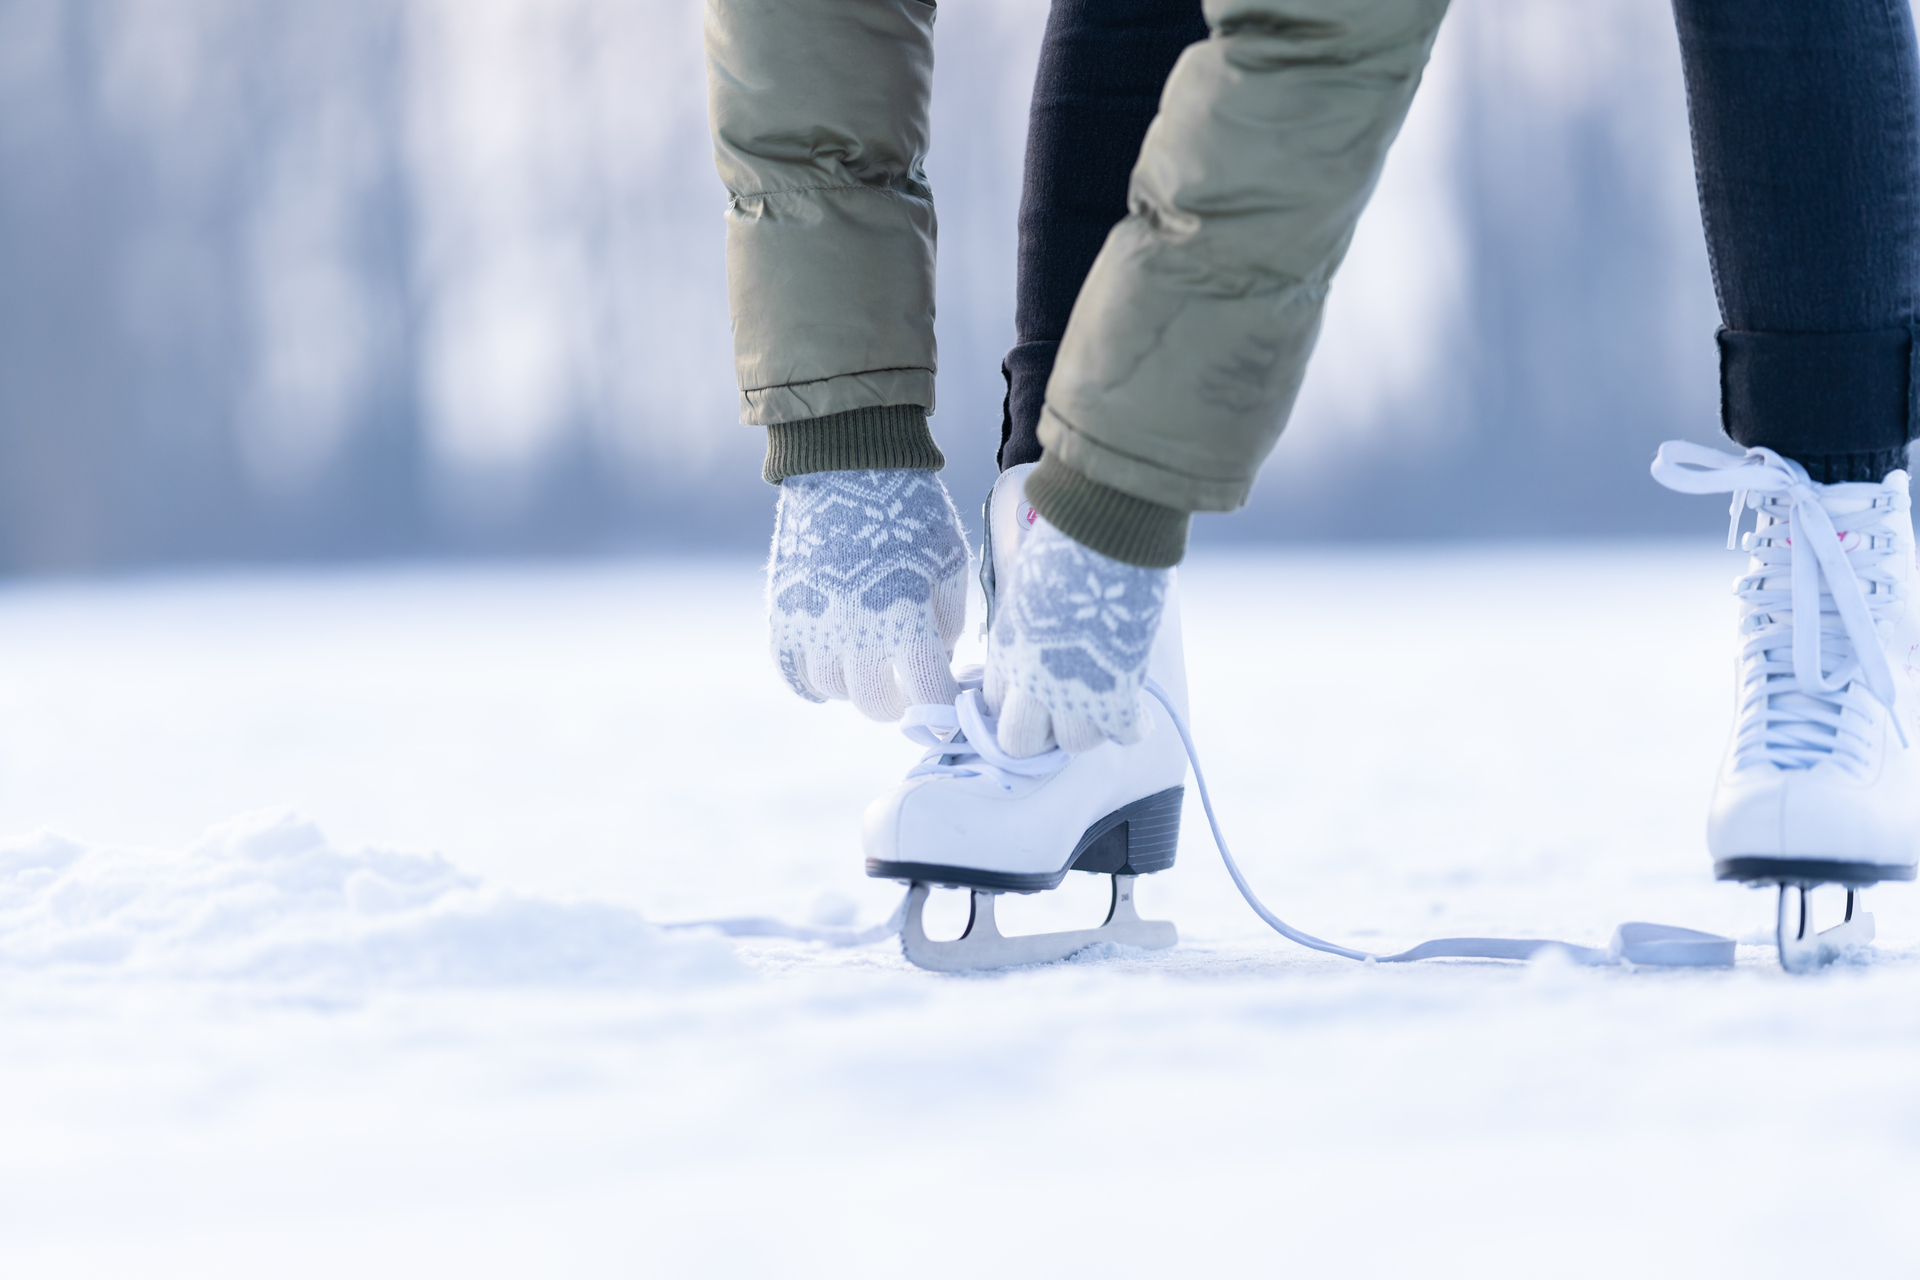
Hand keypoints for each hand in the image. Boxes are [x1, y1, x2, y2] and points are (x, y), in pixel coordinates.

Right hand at [768, 469, 967, 719]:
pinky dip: (813, 681)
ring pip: (835, 691)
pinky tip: (830, 669)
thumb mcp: (951, 560)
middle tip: (909, 687)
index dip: (944, 713)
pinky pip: (794, 674)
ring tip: (870, 662)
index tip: (950, 711)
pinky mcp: (782, 616)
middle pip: (876, 705)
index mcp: (905, 620)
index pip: (928, 698)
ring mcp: (812, 628)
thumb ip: (949, 620)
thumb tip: (939, 660)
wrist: (844, 465)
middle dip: (900, 703)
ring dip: (856, 685)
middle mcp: (855, 633)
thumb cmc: (909, 510)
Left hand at [984, 517, 1167, 755]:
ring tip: (1102, 705)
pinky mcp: (1118, 692)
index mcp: (1004, 652)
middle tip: (1063, 712)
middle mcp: (1030, 680)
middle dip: (1041, 734)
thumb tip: (1038, 645)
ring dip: (1089, 727)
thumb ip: (1026, 631)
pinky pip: (1125, 733)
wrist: (1104, 535)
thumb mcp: (1025, 593)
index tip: (1033, 697)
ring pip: (1075, 744)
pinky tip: (1134, 710)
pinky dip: (1132, 724)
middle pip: (1020, 743)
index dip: (1014, 705)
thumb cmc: (1063, 547)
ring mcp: (1073, 692)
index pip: (993, 706)